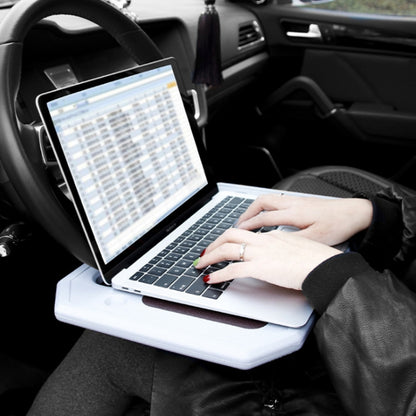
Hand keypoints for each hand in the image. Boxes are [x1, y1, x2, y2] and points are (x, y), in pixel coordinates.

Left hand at [194, 228, 340, 289]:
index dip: (230, 239)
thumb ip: (284, 251)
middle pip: (230, 235)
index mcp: (273, 236)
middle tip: (205, 252)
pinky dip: (219, 274)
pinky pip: (232, 269)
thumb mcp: (298, 250)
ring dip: (210, 256)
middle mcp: (263, 241)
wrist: (325, 265)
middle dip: (214, 243)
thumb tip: (277, 258)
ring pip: (227, 248)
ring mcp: (261, 253)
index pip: (245, 234)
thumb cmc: (318, 260)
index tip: (223, 245)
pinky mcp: (260, 267)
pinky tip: (211, 279)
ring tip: (201, 264)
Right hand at [236, 194, 372, 245]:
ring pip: (268, 199)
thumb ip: (293, 241)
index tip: (238, 232)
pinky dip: (265, 207)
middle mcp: (292, 204)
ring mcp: (296, 201)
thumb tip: (274, 245)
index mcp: (294, 214)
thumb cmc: (338, 225)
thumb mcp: (315, 239)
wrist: (355, 213)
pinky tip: (267, 215)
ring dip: (255, 208)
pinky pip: (276, 200)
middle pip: (261, 202)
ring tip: (248, 219)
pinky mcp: (301, 201)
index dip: (248, 225)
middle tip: (238, 224)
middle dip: (246, 213)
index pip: (264, 218)